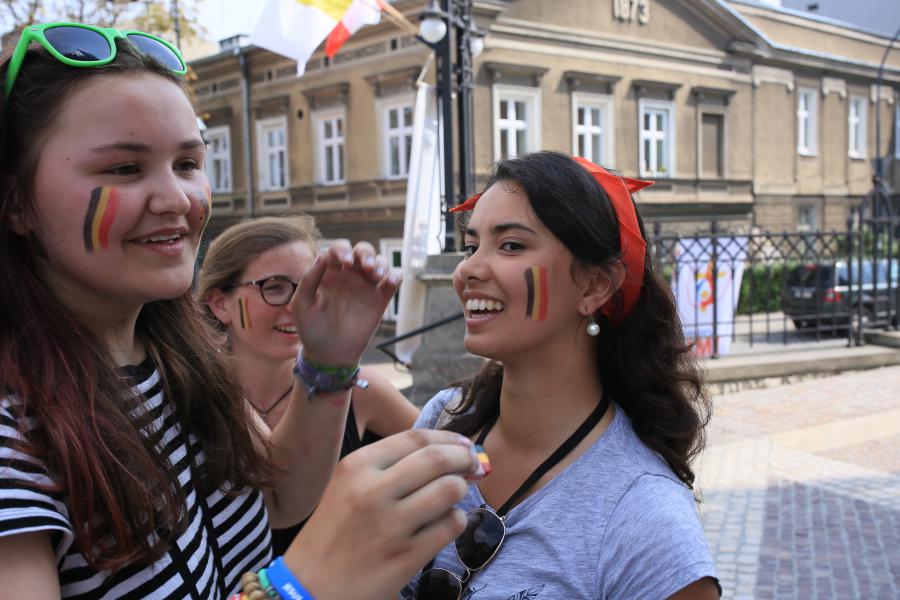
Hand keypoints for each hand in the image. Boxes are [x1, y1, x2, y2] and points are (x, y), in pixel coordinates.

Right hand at [283, 430, 478, 599]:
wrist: (308, 586)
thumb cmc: (332, 532)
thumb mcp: (347, 485)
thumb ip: (389, 466)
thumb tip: (447, 449)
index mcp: (356, 467)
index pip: (415, 438)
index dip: (448, 437)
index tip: (463, 443)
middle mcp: (372, 491)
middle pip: (438, 459)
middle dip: (464, 458)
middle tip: (474, 465)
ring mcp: (390, 525)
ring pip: (450, 490)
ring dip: (461, 489)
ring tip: (454, 496)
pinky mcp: (405, 557)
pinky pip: (450, 526)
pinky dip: (456, 520)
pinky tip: (445, 523)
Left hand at [292, 240, 399, 365]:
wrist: (330, 354)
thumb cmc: (311, 329)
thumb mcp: (302, 305)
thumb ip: (308, 281)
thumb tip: (321, 256)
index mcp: (329, 272)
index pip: (337, 250)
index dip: (342, 250)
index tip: (344, 262)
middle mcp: (349, 275)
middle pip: (362, 251)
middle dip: (365, 253)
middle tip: (365, 266)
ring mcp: (366, 286)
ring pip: (379, 262)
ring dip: (380, 263)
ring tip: (377, 275)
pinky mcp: (380, 299)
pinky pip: (392, 281)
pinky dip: (395, 276)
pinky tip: (391, 280)